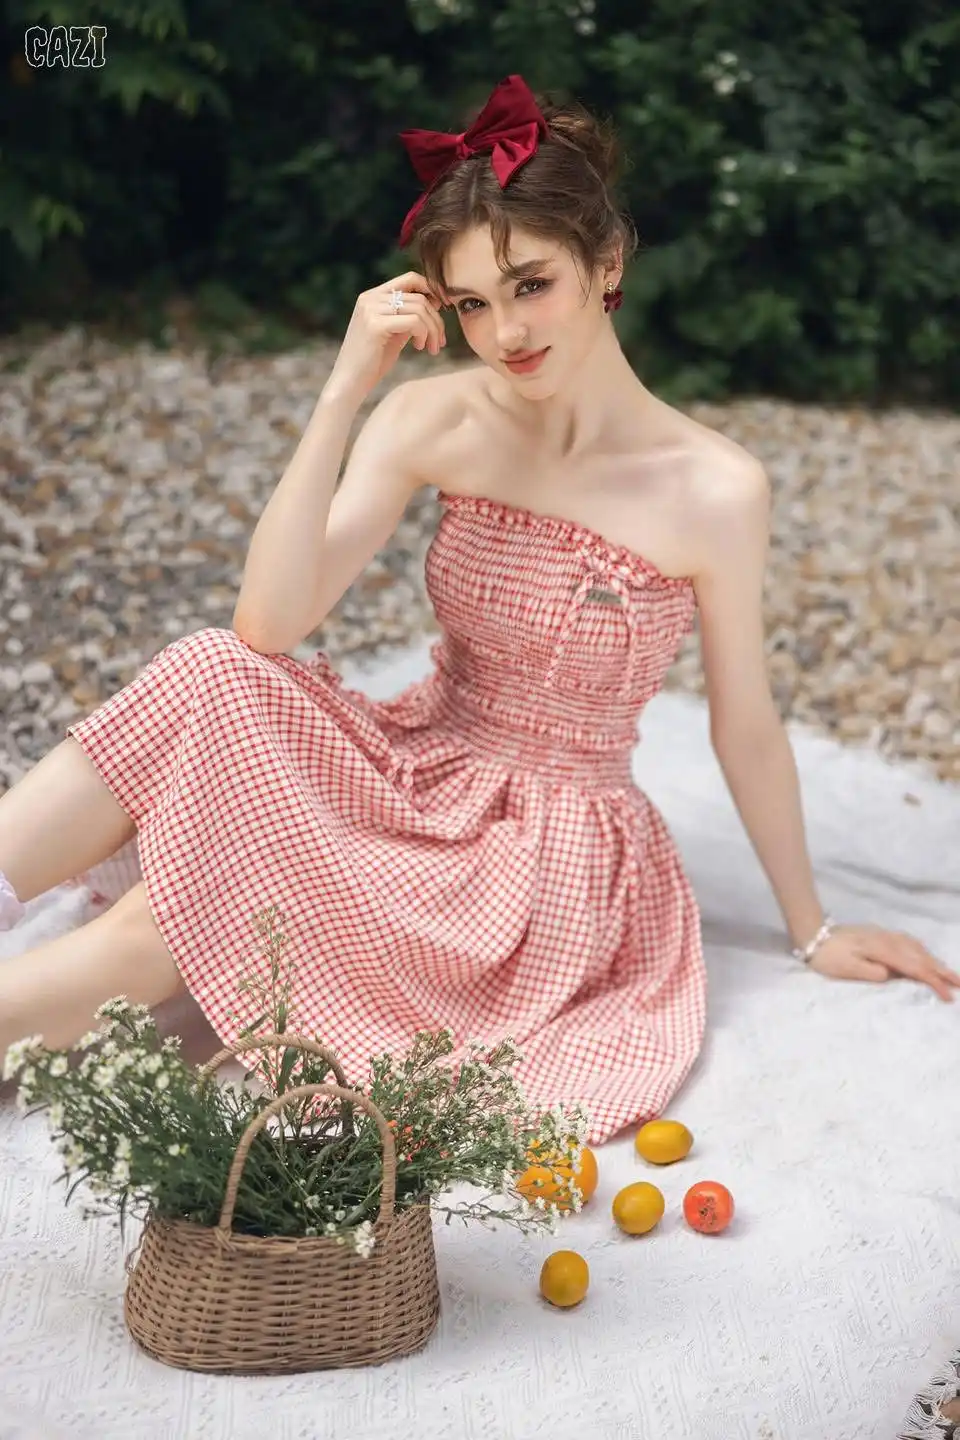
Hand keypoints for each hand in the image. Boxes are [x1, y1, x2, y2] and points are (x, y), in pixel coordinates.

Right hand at [322, 270, 446, 405]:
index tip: (444, 309)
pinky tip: (420, 347)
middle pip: (419, 297)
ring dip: (432, 330)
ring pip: (419, 309)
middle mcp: (370, 298)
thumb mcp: (395, 333)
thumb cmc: (373, 361)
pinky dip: (424, 334)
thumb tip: (436, 302)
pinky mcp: (375, 324)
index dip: (432, 290)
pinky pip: (414, 321)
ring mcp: (371, 309)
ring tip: (432, 348)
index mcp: (372, 296)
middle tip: (440, 342)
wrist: (351, 382)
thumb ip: (410, 316)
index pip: (410, 279)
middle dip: (436, 320)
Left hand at [808, 922, 959, 1001]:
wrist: (813, 933)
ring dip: (934, 961)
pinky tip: (925, 955)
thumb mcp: (846, 969)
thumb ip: (871, 973)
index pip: (915, 968)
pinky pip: (909, 943)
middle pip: (921, 957)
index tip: (949, 997)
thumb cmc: (827, 955)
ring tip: (949, 974)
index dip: (934, 983)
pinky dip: (922, 951)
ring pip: (917, 949)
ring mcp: (885, 936)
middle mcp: (889, 941)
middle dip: (943, 972)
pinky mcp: (880, 935)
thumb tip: (892, 975)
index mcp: (883, 951)